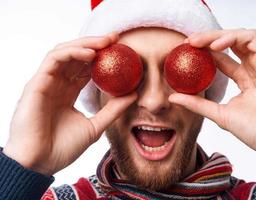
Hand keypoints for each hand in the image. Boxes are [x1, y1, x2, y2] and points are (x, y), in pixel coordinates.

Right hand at [3, 33, 136, 175]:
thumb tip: (133, 95)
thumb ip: (113, 110)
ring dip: (85, 44)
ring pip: (64, 52)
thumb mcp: (95, 126)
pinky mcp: (37, 84)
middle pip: (76, 56)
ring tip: (105, 42)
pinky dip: (71, 53)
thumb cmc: (62, 148)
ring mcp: (46, 83)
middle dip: (96, 44)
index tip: (121, 50)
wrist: (39, 164)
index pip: (86, 68)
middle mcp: (57, 84)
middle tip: (115, 39)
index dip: (102, 57)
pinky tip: (90, 54)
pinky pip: (53, 60)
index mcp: (68, 93)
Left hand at [169, 29, 255, 151]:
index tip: (184, 52)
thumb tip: (173, 97)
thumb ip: (198, 104)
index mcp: (244, 81)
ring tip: (197, 41)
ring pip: (239, 37)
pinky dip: (232, 37)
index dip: (203, 52)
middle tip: (187, 42)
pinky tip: (215, 47)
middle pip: (228, 45)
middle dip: (207, 40)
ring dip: (216, 36)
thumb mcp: (219, 114)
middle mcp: (253, 69)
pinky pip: (252, 39)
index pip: (221, 59)